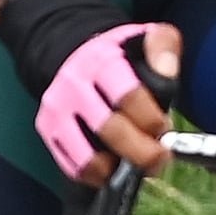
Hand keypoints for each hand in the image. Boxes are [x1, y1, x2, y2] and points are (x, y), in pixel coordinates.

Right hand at [36, 22, 180, 181]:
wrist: (72, 53)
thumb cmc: (118, 56)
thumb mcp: (143, 39)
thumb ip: (163, 48)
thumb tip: (167, 72)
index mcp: (102, 61)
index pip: (128, 95)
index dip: (151, 118)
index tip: (163, 128)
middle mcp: (74, 85)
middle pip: (109, 129)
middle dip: (141, 151)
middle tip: (159, 158)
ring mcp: (58, 110)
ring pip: (88, 156)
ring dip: (119, 169)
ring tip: (136, 166)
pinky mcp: (48, 130)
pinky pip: (74, 167)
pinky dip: (98, 175)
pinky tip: (115, 168)